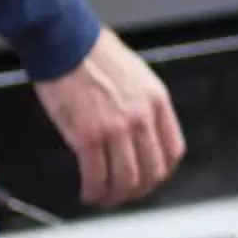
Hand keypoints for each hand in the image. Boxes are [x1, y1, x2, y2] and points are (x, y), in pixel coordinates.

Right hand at [32, 29, 185, 207]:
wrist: (65, 40)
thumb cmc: (92, 52)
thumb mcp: (135, 74)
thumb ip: (141, 104)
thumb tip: (138, 131)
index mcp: (156, 101)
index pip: (173, 150)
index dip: (161, 172)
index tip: (149, 178)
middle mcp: (141, 117)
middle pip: (151, 171)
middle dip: (137, 190)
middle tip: (123, 194)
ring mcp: (116, 129)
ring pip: (125, 180)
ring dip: (115, 196)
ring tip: (103, 197)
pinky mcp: (87, 136)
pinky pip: (96, 176)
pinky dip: (93, 191)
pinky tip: (87, 193)